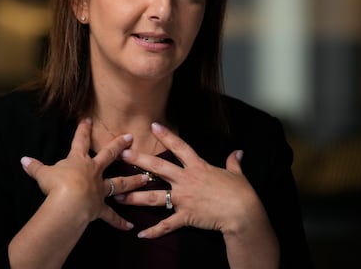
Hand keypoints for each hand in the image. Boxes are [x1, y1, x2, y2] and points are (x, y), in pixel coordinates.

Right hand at [20, 118, 148, 229]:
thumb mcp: (42, 174)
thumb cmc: (57, 184)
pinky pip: (111, 215)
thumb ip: (35, 167)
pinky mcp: (100, 206)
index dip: (83, 130)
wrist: (70, 201)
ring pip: (120, 182)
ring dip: (133, 181)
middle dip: (120, 145)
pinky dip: (119, 221)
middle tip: (131, 137)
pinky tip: (129, 226)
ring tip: (146, 179)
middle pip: (109, 155)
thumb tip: (23, 160)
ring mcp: (99, 189)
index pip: (80, 141)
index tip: (88, 119)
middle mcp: (93, 171)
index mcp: (79, 161)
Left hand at [117, 122, 274, 240]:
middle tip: (122, 155)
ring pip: (154, 196)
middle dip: (139, 161)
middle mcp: (187, 180)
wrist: (242, 212)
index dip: (166, 136)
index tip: (153, 126)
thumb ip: (233, 162)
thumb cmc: (241, 192)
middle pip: (159, 167)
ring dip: (135, 196)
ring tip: (118, 196)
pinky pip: (166, 224)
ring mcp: (184, 198)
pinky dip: (153, 231)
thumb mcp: (237, 174)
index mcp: (198, 167)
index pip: (180, 147)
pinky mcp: (185, 216)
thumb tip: (238, 152)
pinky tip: (140, 234)